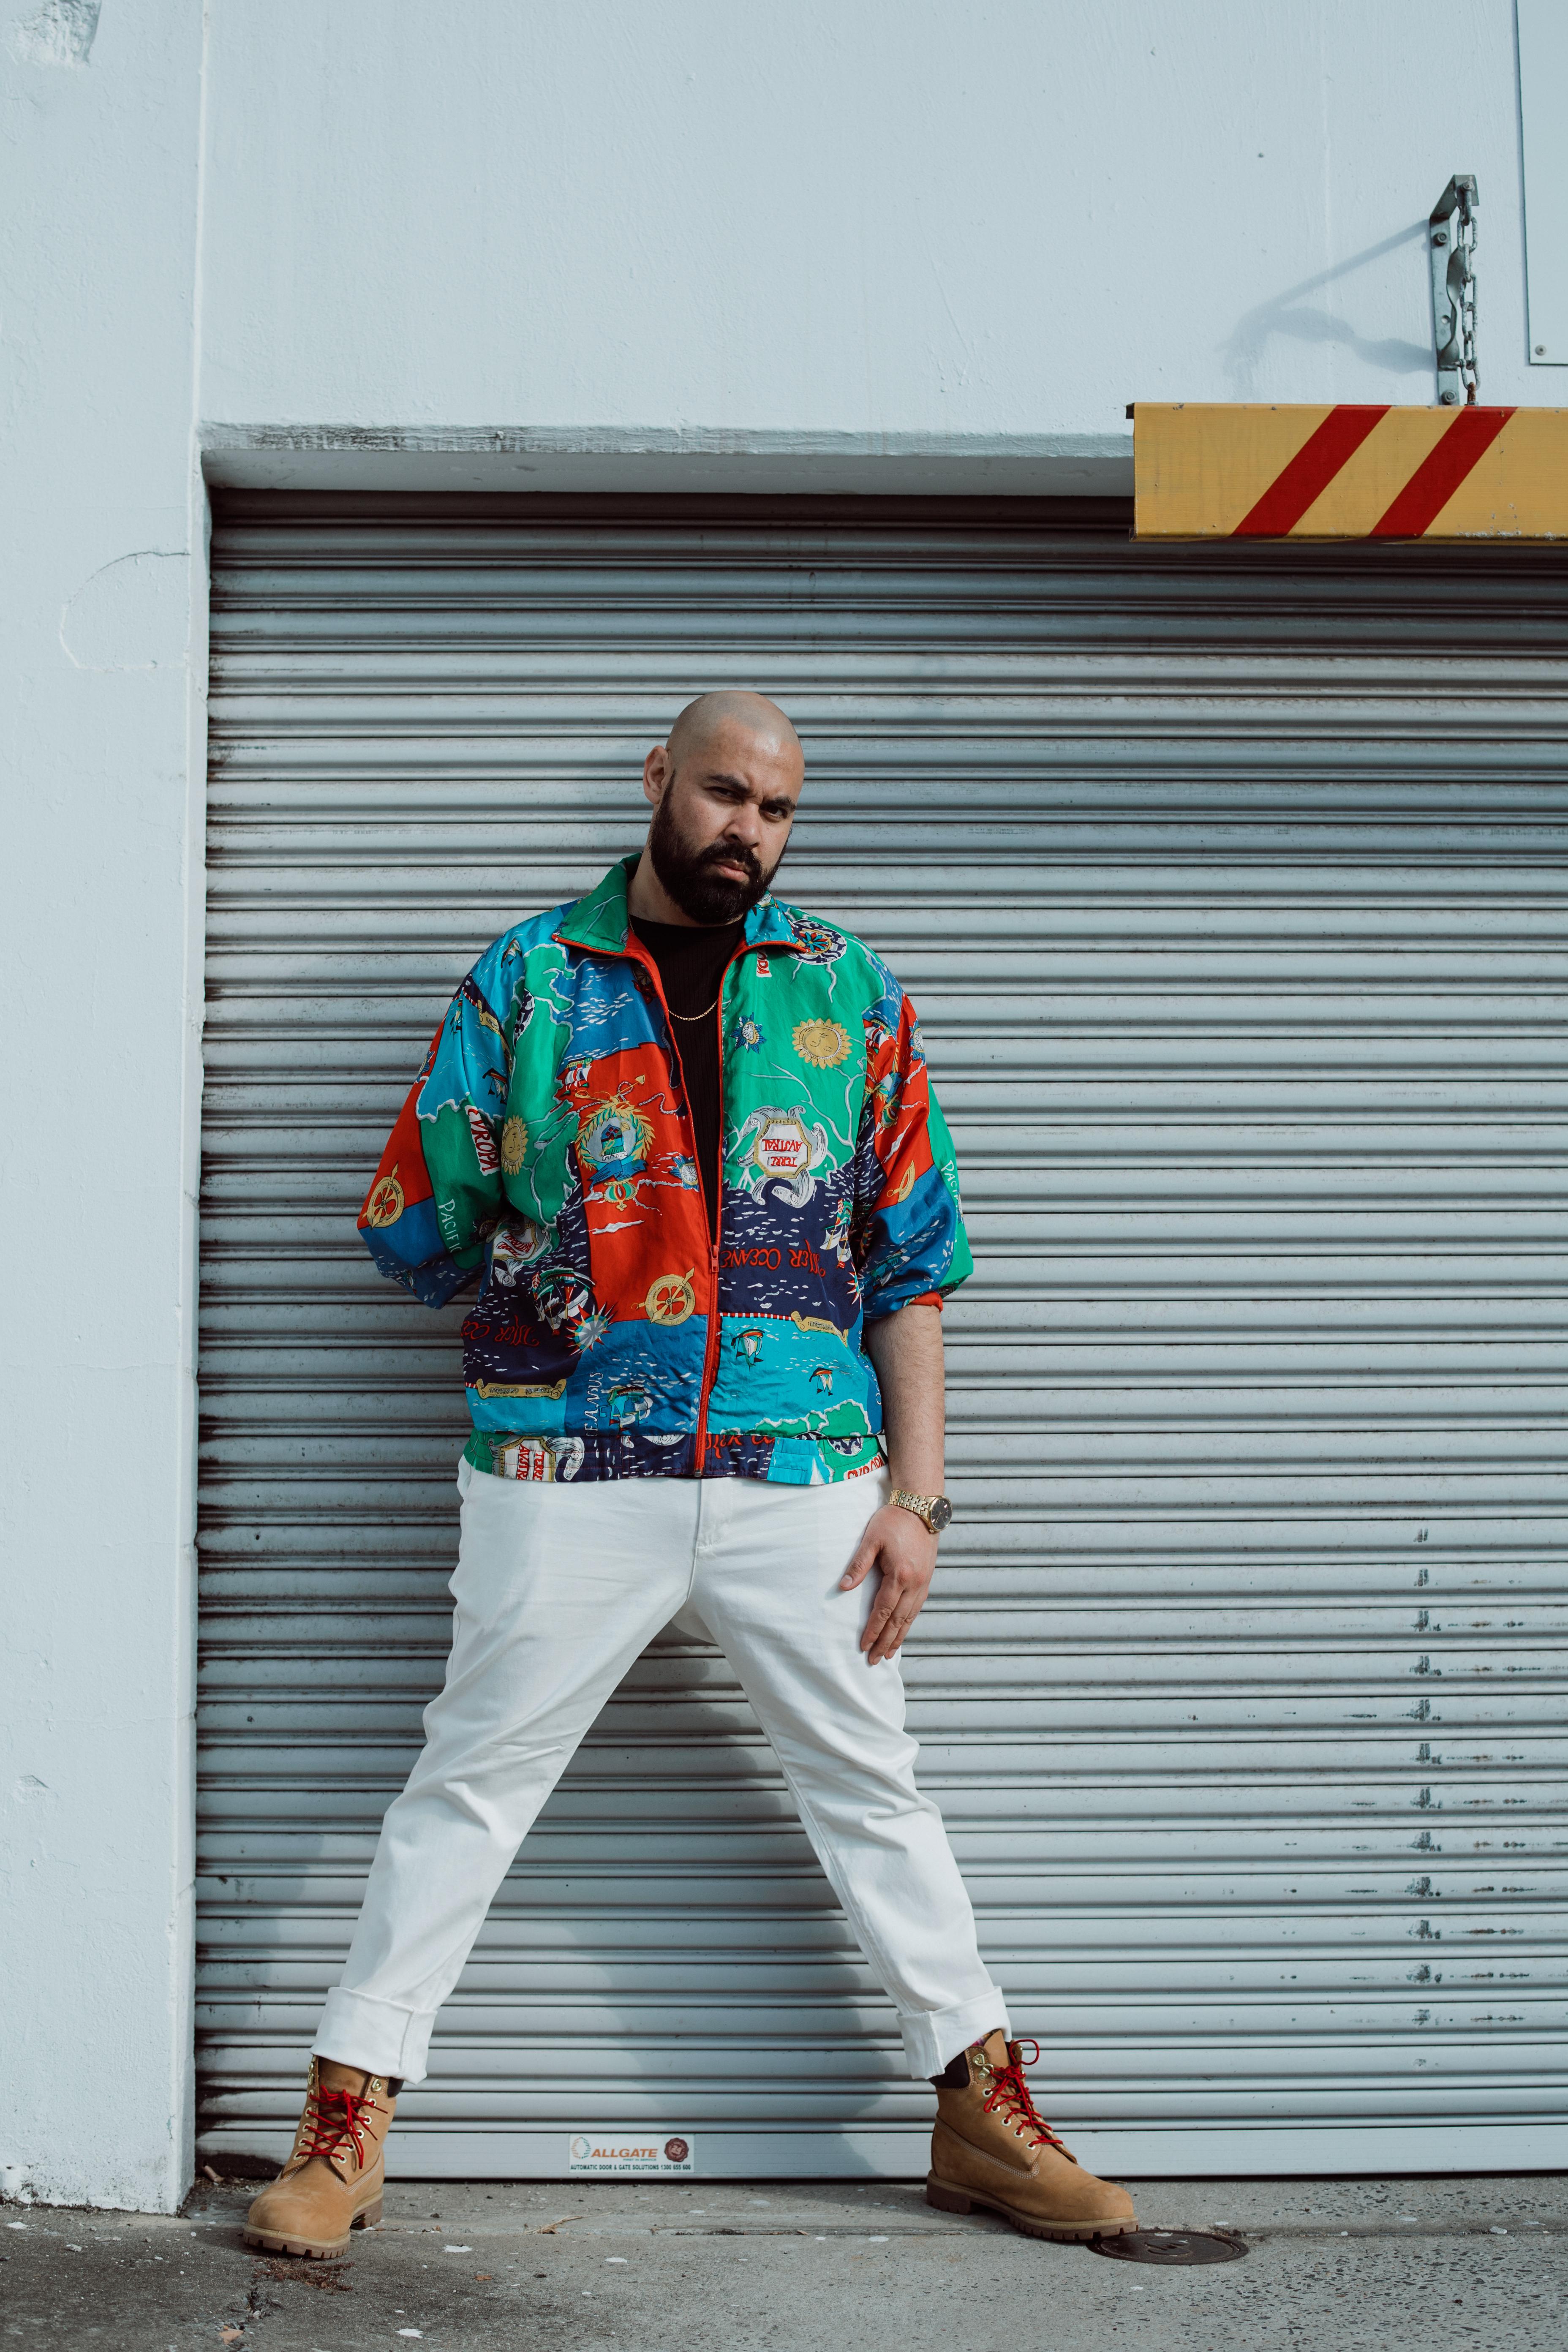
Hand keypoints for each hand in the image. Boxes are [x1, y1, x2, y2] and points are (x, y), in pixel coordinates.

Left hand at [840, 1502, 938, 1663]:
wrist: (922, 1508)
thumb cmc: (893, 1520)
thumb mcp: (871, 1539)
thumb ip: (858, 1564)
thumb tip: (844, 1587)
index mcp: (900, 1575)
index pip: (883, 1611)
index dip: (873, 1631)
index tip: (863, 1646)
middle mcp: (915, 1583)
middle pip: (898, 1621)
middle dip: (885, 1642)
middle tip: (874, 1661)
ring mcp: (924, 1582)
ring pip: (910, 1617)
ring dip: (899, 1637)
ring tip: (889, 1653)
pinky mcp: (927, 1578)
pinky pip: (917, 1607)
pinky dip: (909, 1622)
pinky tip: (903, 1630)